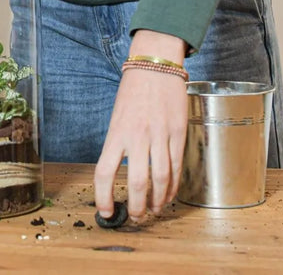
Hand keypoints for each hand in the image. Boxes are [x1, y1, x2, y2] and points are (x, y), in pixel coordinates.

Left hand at [94, 33, 187, 219]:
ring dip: (158, 201)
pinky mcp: (179, 133)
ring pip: (161, 179)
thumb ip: (119, 144)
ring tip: (154, 211)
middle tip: (136, 218)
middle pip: (137, 183)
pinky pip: (177, 167)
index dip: (103, 197)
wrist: (155, 65)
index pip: (104, 172)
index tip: (106, 212)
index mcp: (116, 132)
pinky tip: (170, 194)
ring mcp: (160, 135)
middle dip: (137, 208)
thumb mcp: (117, 117)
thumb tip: (119, 174)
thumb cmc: (133, 91)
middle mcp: (138, 136)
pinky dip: (174, 186)